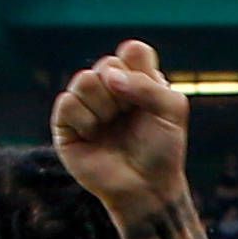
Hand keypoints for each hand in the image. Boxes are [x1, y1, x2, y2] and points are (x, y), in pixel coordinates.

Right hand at [50, 38, 193, 223]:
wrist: (147, 188)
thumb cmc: (162, 151)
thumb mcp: (172, 111)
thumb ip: (149, 84)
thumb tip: (109, 77)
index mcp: (136, 80)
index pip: (132, 50)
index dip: (140, 69)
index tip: (150, 94)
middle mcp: (109, 88)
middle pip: (107, 63)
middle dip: (124, 93)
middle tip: (131, 117)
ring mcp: (86, 105)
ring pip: (84, 80)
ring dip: (104, 106)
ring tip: (111, 127)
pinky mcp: (65, 124)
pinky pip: (67, 103)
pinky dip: (85, 120)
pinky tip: (93, 136)